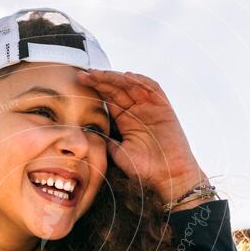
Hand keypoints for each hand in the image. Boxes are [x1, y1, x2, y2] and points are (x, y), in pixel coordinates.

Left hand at [77, 69, 209, 203]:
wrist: (170, 176)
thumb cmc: (146, 170)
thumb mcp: (118, 154)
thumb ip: (107, 140)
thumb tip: (88, 131)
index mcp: (125, 120)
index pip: (108, 99)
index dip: (95, 89)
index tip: (79, 84)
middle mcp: (137, 111)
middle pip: (117, 89)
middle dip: (100, 80)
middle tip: (84, 75)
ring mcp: (151, 108)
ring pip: (132, 85)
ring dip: (115, 78)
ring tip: (98, 74)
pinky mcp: (164, 108)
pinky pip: (153, 89)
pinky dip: (141, 81)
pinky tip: (127, 77)